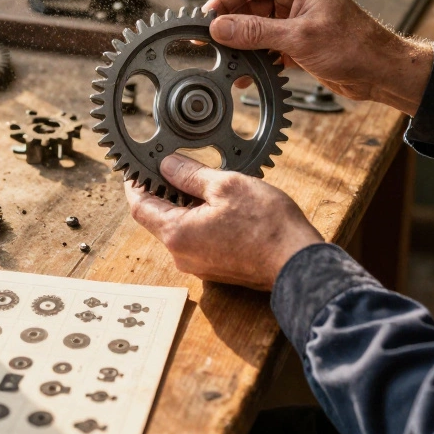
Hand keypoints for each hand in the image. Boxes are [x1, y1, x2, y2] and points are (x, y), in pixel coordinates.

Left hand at [124, 154, 323, 290]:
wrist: (297, 262)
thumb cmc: (267, 226)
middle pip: (158, 218)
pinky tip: (222, 207)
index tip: (138, 169)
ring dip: (185, 206)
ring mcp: (199, 265)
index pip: (139, 206)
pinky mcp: (215, 269)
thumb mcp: (226, 185)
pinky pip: (197, 240)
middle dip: (164, 192)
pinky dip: (200, 221)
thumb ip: (190, 174)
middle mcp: (182, 255)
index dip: (135, 184)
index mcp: (177, 234)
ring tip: (208, 186)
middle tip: (178, 168)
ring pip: (179, 229)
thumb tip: (167, 165)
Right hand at [203, 0, 432, 115]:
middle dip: (229, 26)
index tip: (204, 21)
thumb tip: (221, 28)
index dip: (223, 1)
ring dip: (240, 46)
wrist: (381, 72)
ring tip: (225, 62)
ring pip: (254, 28)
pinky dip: (254, 59)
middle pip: (248, 6)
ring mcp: (295, 20)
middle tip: (208, 45)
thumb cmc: (355, 46)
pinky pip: (266, 46)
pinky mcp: (296, 43)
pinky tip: (244, 74)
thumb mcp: (300, 38)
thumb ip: (256, 32)